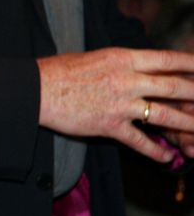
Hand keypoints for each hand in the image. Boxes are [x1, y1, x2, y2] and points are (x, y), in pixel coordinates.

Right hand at [37, 48, 193, 161]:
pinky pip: (139, 141)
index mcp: (124, 59)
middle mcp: (127, 80)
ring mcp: (120, 104)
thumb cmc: (59, 71)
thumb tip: (134, 66)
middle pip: (174, 87)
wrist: (37, 90)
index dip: (189, 64)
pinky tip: (167, 158)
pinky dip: (155, 151)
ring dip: (187, 123)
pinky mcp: (109, 125)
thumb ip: (119, 63)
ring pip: (164, 115)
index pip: (167, 59)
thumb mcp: (94, 57)